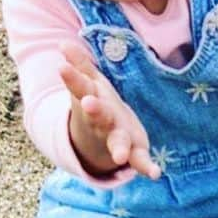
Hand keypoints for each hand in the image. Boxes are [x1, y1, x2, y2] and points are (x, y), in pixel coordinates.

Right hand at [59, 40, 160, 179]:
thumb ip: (79, 67)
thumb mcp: (89, 87)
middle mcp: (103, 122)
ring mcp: (117, 137)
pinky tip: (155, 174)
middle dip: (94, 110)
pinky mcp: (133, 150)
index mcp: (93, 102)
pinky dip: (146, 167)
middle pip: (98, 116)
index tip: (62, 68)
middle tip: (88, 103)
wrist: (98, 141)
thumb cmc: (98, 107)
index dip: (73, 79)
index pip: (81, 88)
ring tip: (120, 157)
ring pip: (116, 141)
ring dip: (118, 149)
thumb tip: (63, 43)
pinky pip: (139, 160)